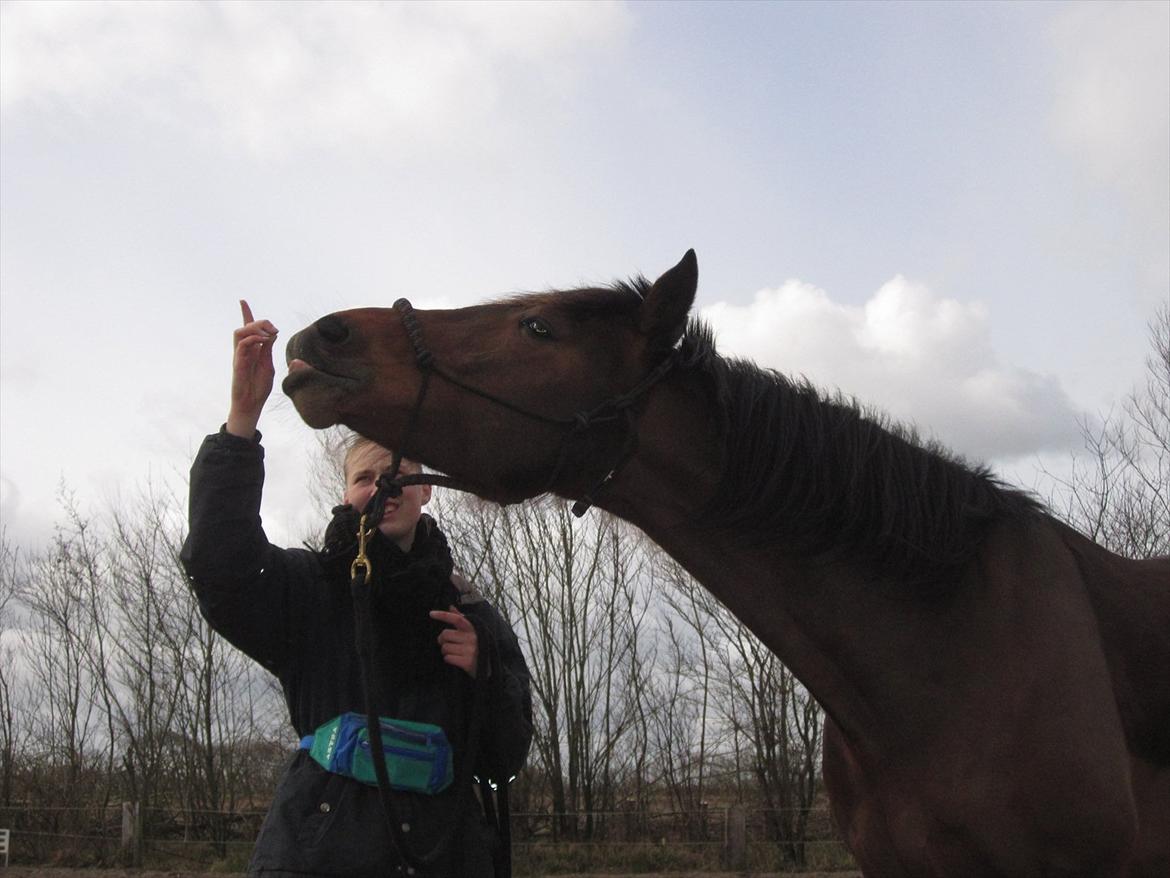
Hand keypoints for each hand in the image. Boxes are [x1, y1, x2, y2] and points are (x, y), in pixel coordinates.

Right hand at [227, 300, 278, 437]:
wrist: (252, 404)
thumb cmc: (259, 387)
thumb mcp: (268, 364)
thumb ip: (268, 349)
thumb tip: (272, 333)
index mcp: (252, 350)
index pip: (247, 328)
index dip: (245, 314)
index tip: (242, 301)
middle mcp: (244, 351)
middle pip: (245, 326)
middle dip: (259, 321)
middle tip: (274, 329)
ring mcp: (240, 356)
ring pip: (240, 332)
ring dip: (254, 328)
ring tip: (268, 334)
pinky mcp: (238, 363)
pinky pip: (242, 344)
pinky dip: (253, 338)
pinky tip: (264, 341)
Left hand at [430, 605, 478, 677]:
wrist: (489, 666)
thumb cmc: (477, 646)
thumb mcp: (472, 631)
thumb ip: (462, 619)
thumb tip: (451, 607)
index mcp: (472, 628)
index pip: (457, 619)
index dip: (443, 615)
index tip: (431, 614)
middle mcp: (472, 638)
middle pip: (445, 634)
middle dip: (442, 640)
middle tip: (446, 643)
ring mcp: (470, 650)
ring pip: (445, 647)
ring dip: (445, 651)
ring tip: (453, 652)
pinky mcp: (467, 662)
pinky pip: (448, 658)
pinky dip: (449, 659)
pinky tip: (456, 659)